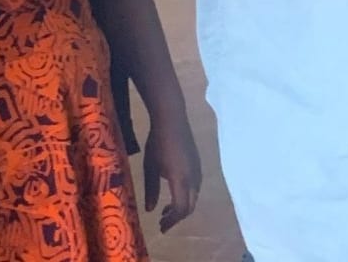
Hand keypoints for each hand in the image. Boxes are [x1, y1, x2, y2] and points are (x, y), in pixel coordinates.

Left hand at [142, 108, 202, 233]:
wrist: (172, 120)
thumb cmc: (157, 143)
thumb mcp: (150, 167)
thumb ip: (151, 190)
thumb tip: (151, 210)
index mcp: (181, 180)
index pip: (180, 209)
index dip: (171, 221)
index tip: (161, 227)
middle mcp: (193, 178)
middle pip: (189, 206)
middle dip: (177, 217)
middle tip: (162, 222)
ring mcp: (198, 171)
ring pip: (193, 197)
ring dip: (181, 207)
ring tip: (166, 210)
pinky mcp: (198, 165)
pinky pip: (195, 188)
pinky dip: (185, 196)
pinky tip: (174, 194)